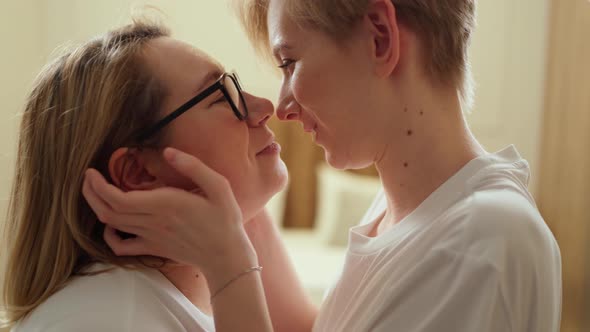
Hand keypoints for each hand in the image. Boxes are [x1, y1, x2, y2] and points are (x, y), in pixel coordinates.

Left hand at [82, 147, 257, 282]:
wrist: (226, 255)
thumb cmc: (224, 220)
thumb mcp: (218, 186)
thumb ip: (193, 166)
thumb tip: (168, 152)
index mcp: (166, 204)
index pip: (118, 197)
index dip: (98, 185)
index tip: (91, 171)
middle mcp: (153, 221)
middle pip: (108, 210)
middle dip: (91, 192)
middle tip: (87, 177)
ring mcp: (151, 237)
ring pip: (112, 224)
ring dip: (96, 208)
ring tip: (93, 192)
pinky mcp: (153, 248)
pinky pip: (122, 247)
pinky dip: (109, 236)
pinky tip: (111, 224)